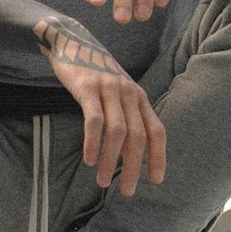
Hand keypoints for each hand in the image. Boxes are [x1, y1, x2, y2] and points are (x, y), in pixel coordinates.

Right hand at [33, 16, 164, 196]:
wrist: (72, 40)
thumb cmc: (94, 73)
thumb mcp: (115, 93)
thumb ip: (124, 118)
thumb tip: (127, 155)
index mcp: (139, 97)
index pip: (157, 131)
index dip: (158, 157)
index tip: (155, 181)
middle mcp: (129, 93)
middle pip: (138, 136)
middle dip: (134, 167)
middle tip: (127, 191)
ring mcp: (109, 89)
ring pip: (117, 132)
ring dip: (111, 160)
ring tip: (103, 181)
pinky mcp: (88, 87)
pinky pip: (94, 120)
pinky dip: (93, 143)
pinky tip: (89, 159)